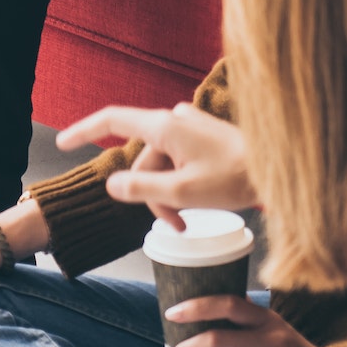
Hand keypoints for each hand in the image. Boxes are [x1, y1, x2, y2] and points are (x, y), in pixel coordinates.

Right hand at [57, 103, 255, 225]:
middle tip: (174, 227)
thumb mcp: (182, 191)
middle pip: (142, 158)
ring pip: (161, 164)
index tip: (62, 143)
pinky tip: (198, 202)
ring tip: (189, 221)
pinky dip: (181, 184)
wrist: (283, 168)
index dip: (83, 131)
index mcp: (163, 126)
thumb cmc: (236, 178)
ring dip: (168, 194)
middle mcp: (174, 119)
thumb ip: (142, 188)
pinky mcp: (204, 137)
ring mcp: (190, 126)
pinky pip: (178, 161)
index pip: (111, 120)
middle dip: (149, 194)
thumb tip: (111, 184)